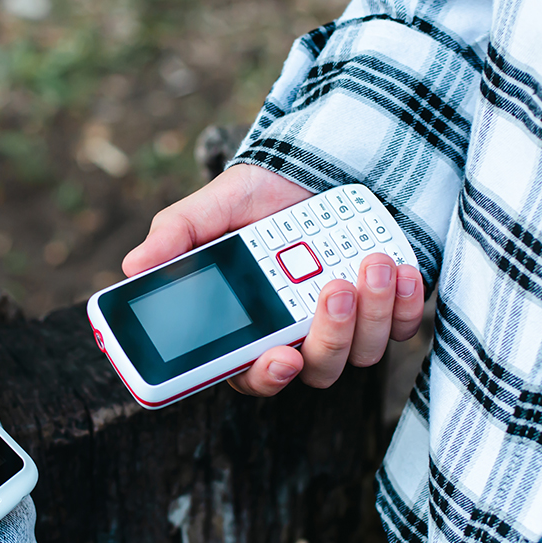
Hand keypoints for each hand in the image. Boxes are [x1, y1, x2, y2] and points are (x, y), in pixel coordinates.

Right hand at [122, 164, 424, 395]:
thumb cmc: (260, 197)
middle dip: (330, 335)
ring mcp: (349, 329)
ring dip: (373, 312)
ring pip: (364, 352)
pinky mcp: (391, 312)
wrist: (322, 165)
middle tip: (333, 287)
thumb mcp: (213, 208)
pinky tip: (402, 269)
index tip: (279, 358)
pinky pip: (406, 328)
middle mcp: (300, 338)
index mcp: (252, 329)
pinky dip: (409, 304)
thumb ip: (177, 235)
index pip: (253, 375)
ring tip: (372, 261)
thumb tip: (132, 266)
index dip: (266, 377)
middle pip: (316, 369)